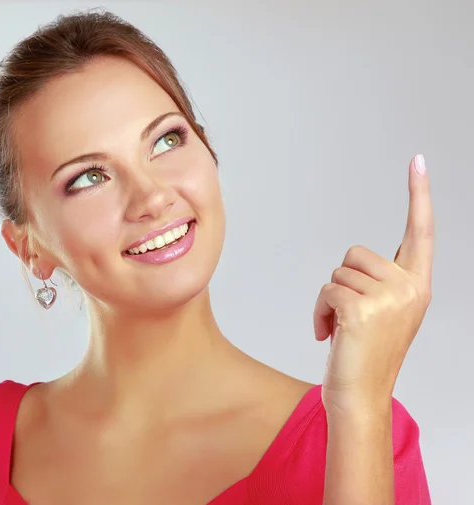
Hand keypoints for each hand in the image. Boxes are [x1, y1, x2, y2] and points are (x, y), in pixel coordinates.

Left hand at [314, 155, 433, 414]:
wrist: (361, 395)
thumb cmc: (367, 353)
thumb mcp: (386, 314)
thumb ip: (381, 283)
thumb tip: (354, 265)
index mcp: (418, 285)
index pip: (421, 231)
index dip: (419, 195)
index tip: (418, 162)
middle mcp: (411, 287)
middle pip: (355, 253)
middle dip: (342, 280)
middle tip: (348, 313)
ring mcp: (389, 298)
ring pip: (337, 272)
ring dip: (329, 299)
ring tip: (340, 327)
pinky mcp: (362, 308)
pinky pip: (325, 290)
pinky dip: (318, 312)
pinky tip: (327, 334)